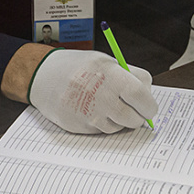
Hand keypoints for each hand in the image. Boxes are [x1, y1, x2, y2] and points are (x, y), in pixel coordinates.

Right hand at [27, 49, 157, 133]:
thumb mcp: (107, 62)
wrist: (44, 76)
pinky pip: (103, 131)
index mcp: (109, 73)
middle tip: (135, 110)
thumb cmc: (79, 67)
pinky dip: (104, 123)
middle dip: (138, 116)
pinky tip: (93, 109)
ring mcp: (88, 113)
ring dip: (119, 120)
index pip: (140, 96)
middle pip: (133, 117)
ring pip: (119, 127)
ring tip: (106, 103)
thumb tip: (149, 97)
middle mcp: (99, 94)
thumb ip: (130, 77)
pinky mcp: (80, 126)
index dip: (149, 104)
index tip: (150, 107)